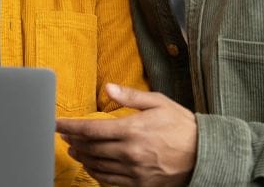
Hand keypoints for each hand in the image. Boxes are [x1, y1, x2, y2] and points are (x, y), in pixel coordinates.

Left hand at [56, 83, 196, 186]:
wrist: (205, 154)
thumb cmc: (182, 126)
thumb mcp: (158, 102)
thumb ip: (130, 96)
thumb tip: (107, 86)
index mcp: (132, 130)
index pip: (91, 129)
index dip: (70, 127)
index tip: (57, 124)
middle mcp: (130, 152)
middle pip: (91, 148)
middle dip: (74, 141)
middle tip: (65, 136)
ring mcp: (134, 171)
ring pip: (98, 166)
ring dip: (82, 158)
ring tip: (74, 150)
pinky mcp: (140, 184)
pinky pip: (111, 181)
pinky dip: (96, 174)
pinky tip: (91, 167)